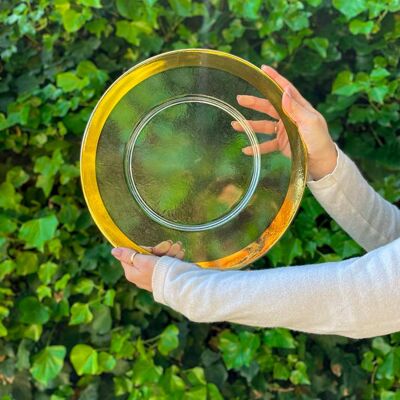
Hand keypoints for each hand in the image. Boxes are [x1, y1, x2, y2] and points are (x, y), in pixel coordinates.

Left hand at [110, 241, 184, 291]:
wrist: (178, 284)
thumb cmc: (158, 272)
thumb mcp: (142, 261)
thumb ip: (128, 255)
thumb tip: (113, 251)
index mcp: (132, 272)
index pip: (130, 254)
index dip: (141, 249)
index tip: (152, 248)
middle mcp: (140, 275)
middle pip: (145, 255)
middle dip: (159, 249)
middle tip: (169, 244)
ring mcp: (152, 275)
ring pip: (158, 257)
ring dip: (169, 250)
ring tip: (178, 248)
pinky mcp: (162, 275)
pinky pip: (165, 262)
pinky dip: (173, 257)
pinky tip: (180, 254)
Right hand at [232, 65, 337, 180]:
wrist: (321, 163)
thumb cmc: (319, 140)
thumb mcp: (310, 123)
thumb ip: (296, 109)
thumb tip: (284, 91)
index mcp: (298, 108)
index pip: (284, 89)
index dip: (274, 78)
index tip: (263, 68)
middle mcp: (290, 117)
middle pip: (269, 106)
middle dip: (254, 102)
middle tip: (239, 99)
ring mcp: (284, 131)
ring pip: (263, 125)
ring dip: (250, 125)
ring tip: (235, 125)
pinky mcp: (282, 144)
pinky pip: (266, 145)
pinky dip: (256, 147)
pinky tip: (246, 150)